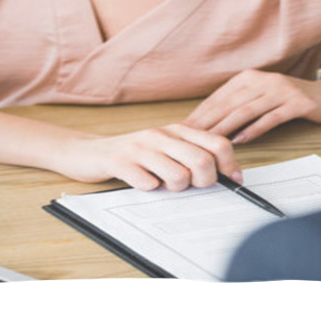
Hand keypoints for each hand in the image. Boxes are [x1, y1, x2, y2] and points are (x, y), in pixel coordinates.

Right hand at [56, 124, 241, 190]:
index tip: (233, 182)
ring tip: (162, 185)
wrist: (87, 152)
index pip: (218, 144)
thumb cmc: (134, 156)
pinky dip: (149, 190)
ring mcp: (140, 147)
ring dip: (175, 189)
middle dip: (204, 182)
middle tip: (190, 186)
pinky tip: (142, 184)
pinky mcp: (119, 162)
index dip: (230, 166)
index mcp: (176, 130)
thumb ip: (193, 155)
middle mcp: (160, 135)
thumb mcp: (166, 149)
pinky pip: (147, 183)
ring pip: (178, 176)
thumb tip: (230, 176)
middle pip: (203, 162)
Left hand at [183, 69, 320, 143]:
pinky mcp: (297, 102)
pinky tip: (241, 140)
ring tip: (209, 142)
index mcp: (250, 77)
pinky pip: (270, 117)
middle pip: (229, 103)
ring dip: (226, 126)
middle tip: (189, 139)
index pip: (219, 97)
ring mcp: (281, 90)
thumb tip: (211, 124)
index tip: (183, 130)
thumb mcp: (263, 98)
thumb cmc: (293, 101)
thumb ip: (241, 106)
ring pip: (247, 110)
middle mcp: (264, 80)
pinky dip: (254, 129)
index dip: (200, 113)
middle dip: (207, 122)